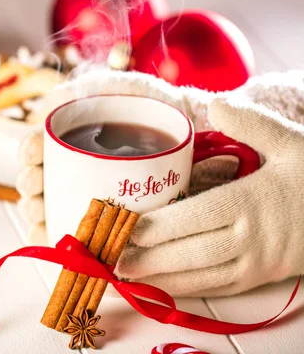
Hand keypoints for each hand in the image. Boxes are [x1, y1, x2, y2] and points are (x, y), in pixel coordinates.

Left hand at [116, 97, 303, 296]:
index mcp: (249, 201)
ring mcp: (254, 262)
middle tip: (106, 255)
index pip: (190, 217)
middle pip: (186, 251)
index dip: (153, 225)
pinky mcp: (258, 277)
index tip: (120, 224)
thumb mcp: (291, 142)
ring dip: (157, 277)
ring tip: (121, 274)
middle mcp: (248, 236)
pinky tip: (158, 285)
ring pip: (197, 274)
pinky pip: (215, 287)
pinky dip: (184, 288)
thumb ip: (251, 123)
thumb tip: (216, 103)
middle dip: (144, 256)